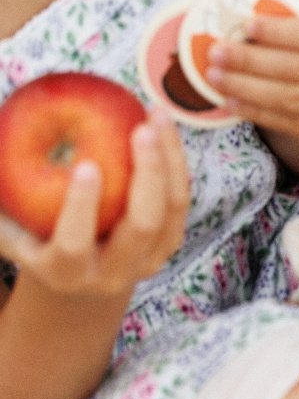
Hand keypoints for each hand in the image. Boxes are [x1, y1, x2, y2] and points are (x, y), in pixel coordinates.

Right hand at [0, 113, 189, 299]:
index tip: (85, 166)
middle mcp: (112, 273)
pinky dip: (176, 161)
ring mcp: (148, 261)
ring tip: (156, 117)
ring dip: (169, 160)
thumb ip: (2, 205)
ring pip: (171, 209)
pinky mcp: (170, 244)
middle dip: (146, 175)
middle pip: (142, 225)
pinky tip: (163, 125)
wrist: (78, 282)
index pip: (74, 243)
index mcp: (65, 271)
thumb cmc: (34, 242)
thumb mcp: (10, 230)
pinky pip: (180, 200)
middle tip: (140, 130)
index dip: (80, 206)